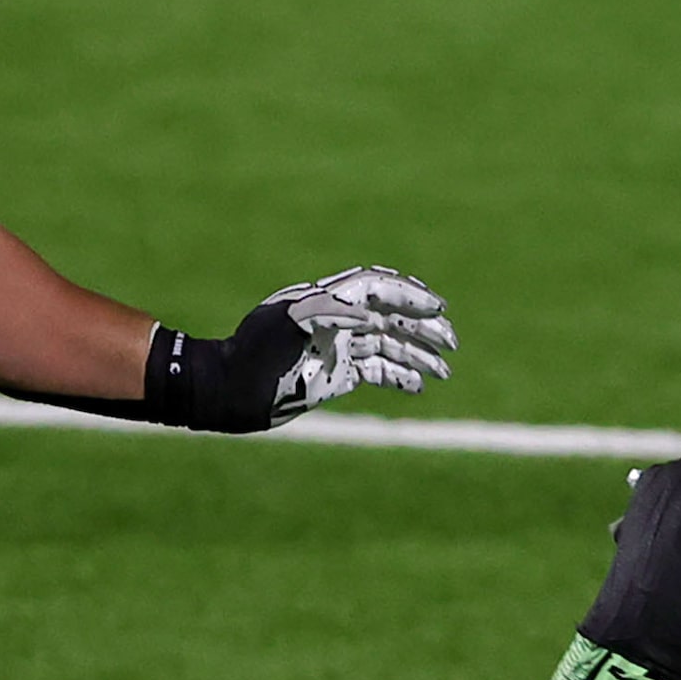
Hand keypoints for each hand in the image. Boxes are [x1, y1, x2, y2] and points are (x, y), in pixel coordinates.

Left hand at [227, 265, 456, 429]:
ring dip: (418, 355)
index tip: (437, 308)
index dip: (408, 295)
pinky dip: (399, 376)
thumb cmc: (254, 356)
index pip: (376, 288)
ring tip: (444, 372)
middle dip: (423, 327)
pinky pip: (376, 370)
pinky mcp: (337, 373)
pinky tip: (417, 386)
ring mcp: (338, 346)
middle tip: (453, 343)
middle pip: (389, 316)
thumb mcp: (287, 326)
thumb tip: (368, 316)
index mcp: (326, 300)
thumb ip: (327, 312)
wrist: (228, 391)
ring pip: (388, 345)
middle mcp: (337, 320)